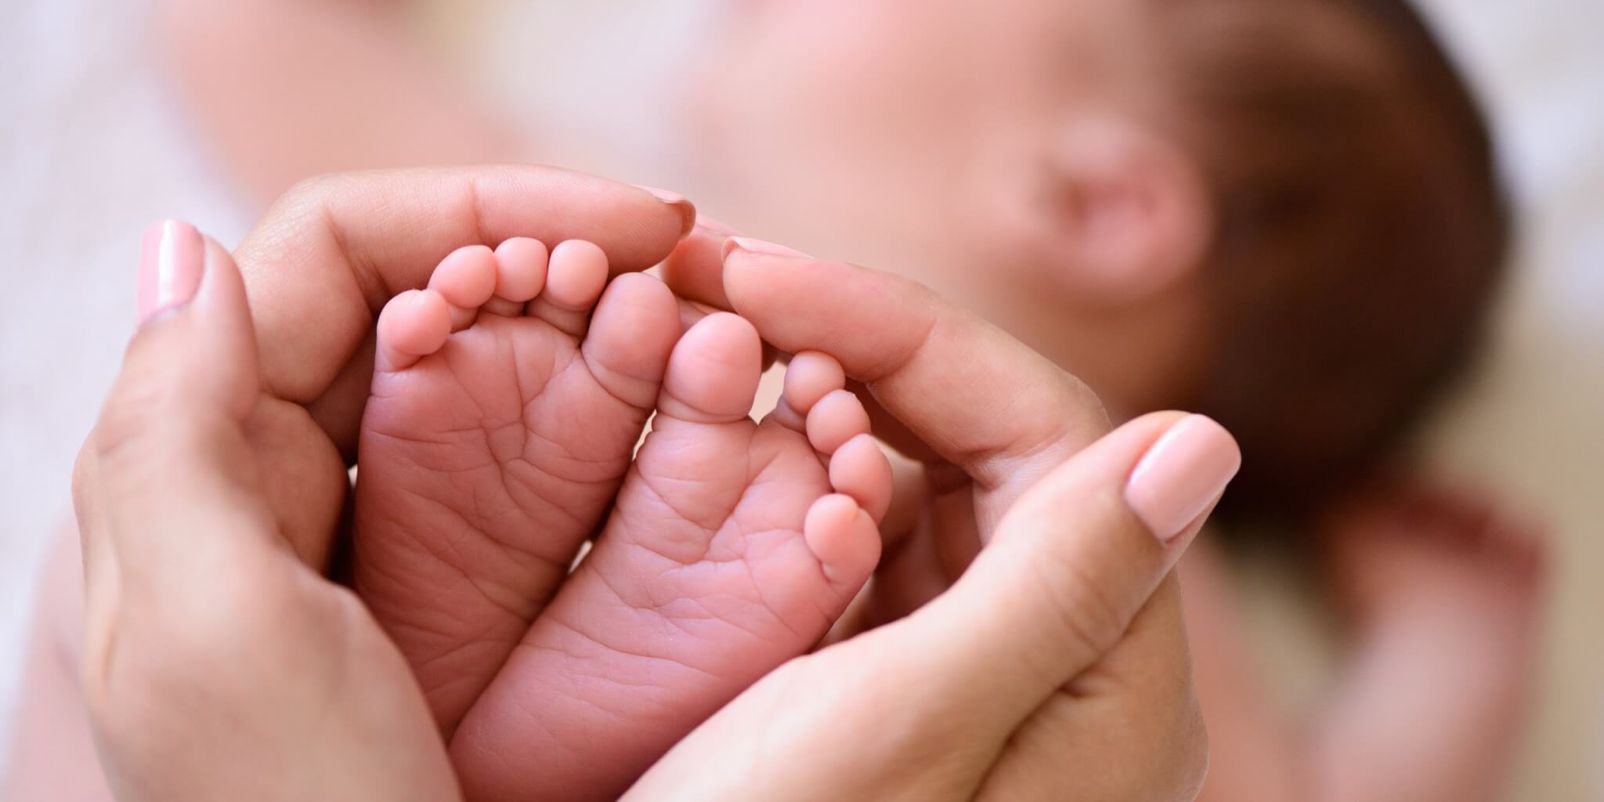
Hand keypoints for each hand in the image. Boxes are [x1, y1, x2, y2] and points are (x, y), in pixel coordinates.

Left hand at [68, 167, 692, 800]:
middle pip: (437, 299)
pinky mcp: (483, 598)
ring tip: (730, 346)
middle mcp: (312, 477)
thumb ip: (168, 434)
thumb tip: (197, 252)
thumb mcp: (203, 633)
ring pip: (511, 378)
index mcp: (220, 458)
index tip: (631, 221)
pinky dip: (642, 435)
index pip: (337, 253)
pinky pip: (560, 477)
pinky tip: (725, 434)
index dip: (483, 205)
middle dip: (571, 265)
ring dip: (622, 340)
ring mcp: (404, 536)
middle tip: (696, 278)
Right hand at [648, 235, 1240, 799]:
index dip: (909, 332)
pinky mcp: (897, 674)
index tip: (762, 280)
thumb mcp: (907, 731)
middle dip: (854, 350)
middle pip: (987, 442)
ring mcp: (973, 662)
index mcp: (1101, 672)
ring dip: (816, 404)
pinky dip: (794, 479)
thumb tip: (1209, 436)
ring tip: (703, 352)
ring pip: (918, 477)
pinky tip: (721, 446)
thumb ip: (1060, 586)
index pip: (1048, 434)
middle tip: (713, 288)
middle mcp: (1057, 658)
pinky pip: (864, 538)